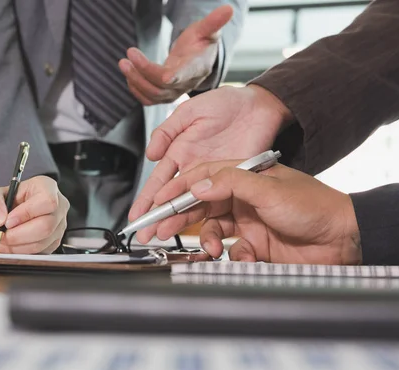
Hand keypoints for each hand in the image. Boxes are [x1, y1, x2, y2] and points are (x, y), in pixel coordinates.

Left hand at [0, 176, 68, 253]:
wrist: (1, 219)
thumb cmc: (1, 203)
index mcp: (46, 187)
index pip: (47, 202)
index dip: (26, 214)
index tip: (7, 222)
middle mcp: (58, 206)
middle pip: (46, 226)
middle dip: (16, 235)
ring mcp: (57, 226)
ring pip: (41, 243)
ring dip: (14, 246)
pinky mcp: (53, 242)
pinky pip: (38, 253)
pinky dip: (18, 252)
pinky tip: (5, 245)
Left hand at [118, 6, 232, 104]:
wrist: (197, 60)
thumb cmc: (201, 43)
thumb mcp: (207, 31)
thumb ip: (214, 22)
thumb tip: (228, 8)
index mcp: (196, 68)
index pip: (186, 75)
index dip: (176, 77)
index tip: (164, 75)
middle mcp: (184, 84)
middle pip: (162, 86)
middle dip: (144, 71)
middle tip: (129, 55)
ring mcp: (173, 92)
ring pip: (152, 94)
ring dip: (135, 80)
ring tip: (123, 63)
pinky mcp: (162, 94)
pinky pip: (147, 99)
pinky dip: (135, 88)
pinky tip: (128, 73)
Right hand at [130, 84, 293, 242]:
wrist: (261, 106)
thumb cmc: (226, 103)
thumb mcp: (190, 111)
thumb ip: (168, 131)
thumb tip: (150, 154)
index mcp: (180, 154)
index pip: (159, 182)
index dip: (147, 199)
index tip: (137, 216)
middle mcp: (194, 170)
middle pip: (172, 199)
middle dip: (157, 218)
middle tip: (145, 235)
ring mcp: (214, 179)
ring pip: (193, 205)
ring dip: (178, 221)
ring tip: (165, 235)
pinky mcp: (234, 184)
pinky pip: (220, 204)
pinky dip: (209, 219)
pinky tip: (201, 230)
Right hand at [147, 161, 361, 264]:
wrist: (342, 240)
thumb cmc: (313, 206)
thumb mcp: (269, 188)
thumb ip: (230, 183)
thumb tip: (197, 185)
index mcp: (244, 176)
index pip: (202, 177)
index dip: (177, 188)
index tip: (157, 201)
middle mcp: (242, 198)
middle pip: (199, 205)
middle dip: (178, 216)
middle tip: (160, 229)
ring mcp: (247, 222)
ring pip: (211, 230)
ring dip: (205, 239)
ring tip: (210, 248)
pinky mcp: (253, 245)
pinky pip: (230, 250)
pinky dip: (232, 256)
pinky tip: (244, 256)